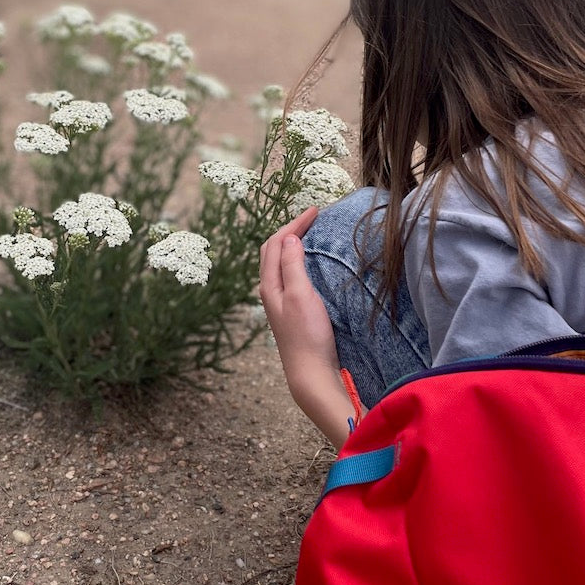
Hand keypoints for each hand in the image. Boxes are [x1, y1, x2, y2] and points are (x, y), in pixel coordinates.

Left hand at [260, 207, 353, 449]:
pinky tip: (314, 264)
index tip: (315, 211)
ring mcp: (280, 301)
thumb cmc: (307, 335)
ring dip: (294, 245)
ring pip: (281, 263)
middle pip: (274, 250)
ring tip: (313, 234)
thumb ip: (292, 265)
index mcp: (269, 284)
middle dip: (291, 230)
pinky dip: (300, 261)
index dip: (293, 223)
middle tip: (313, 218)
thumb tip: (289, 236)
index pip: (275, 243)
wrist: (311, 373)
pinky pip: (291, 276)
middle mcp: (271, 291)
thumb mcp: (300, 294)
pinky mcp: (292, 311)